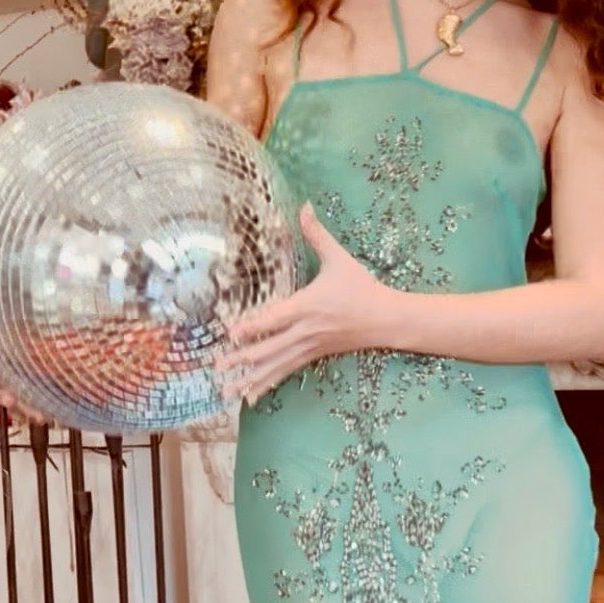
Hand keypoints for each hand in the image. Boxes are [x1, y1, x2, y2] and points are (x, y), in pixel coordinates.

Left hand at [216, 205, 387, 402]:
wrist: (386, 319)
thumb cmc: (362, 287)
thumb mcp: (339, 259)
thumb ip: (317, 234)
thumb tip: (304, 206)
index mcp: (308, 305)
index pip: (276, 318)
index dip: (253, 326)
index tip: (231, 334)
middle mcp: (306, 330)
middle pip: (270, 348)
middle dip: (243, 359)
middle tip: (217, 369)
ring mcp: (309, 346)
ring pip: (275, 365)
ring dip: (250, 378)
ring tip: (227, 391)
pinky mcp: (313, 355)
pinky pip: (286, 371)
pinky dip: (268, 383)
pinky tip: (252, 396)